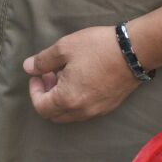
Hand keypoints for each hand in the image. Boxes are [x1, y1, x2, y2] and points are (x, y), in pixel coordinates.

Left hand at [24, 26, 140, 122]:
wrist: (134, 51)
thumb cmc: (97, 47)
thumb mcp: (64, 47)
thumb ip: (43, 60)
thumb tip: (28, 68)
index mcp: (67, 98)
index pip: (41, 107)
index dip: (34, 91)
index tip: (38, 74)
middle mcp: (81, 110)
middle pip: (55, 114)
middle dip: (46, 96)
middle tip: (49, 75)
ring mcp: (97, 111)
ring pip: (70, 114)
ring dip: (61, 98)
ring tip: (65, 74)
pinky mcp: (109, 106)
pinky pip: (85, 110)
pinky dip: (76, 99)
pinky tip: (81, 79)